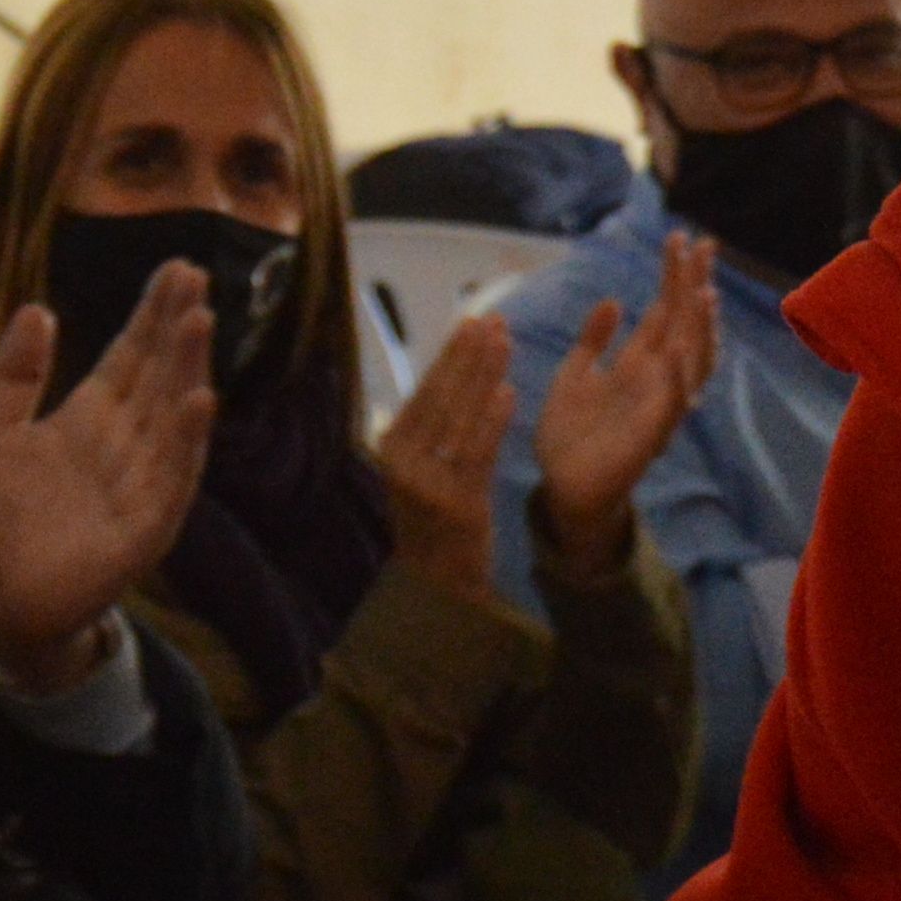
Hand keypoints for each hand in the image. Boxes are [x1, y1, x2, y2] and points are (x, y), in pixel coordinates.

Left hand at [0, 268, 216, 691]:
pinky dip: (185, 442)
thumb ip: (16, 376)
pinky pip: (169, 482)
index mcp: (88, 422)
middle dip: (177, 329)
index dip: (151, 316)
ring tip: (200, 321)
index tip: (175, 268)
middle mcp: (122, 449)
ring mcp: (137, 489)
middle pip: (157, 377)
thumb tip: (40, 308)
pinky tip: (198, 401)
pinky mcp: (140, 533)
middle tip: (196, 275)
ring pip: (170, 419)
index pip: (130, 358)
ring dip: (187, 370)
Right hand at [376, 309, 519, 610]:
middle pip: (442, 397)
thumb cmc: (436, 516)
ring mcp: (428, 484)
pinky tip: (507, 392)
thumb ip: (434, 427)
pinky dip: (492, 421)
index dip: (451, 353)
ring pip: (460, 419)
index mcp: (393, 446)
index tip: (473, 319)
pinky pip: (477, 453)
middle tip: (494, 319)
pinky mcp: (457, 503)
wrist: (440, 580)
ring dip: (483, 376)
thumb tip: (453, 369)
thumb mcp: (424, 467)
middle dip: (469, 354)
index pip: (426, 389)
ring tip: (504, 343)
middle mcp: (404, 462)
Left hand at [526, 240, 722, 586]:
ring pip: (690, 358)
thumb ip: (593, 341)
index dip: (673, 275)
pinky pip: (672, 401)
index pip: (663, 310)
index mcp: (637, 363)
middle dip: (695, 285)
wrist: (561, 488)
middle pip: (685, 323)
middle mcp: (656, 379)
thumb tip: (614, 301)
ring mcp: (659, 404)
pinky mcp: (651, 433)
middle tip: (704, 245)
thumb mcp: (574, 375)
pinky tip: (678, 346)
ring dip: (698, 326)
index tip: (679, 237)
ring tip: (701, 290)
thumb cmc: (567, 435)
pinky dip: (678, 374)